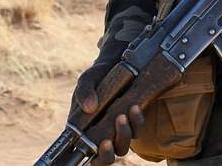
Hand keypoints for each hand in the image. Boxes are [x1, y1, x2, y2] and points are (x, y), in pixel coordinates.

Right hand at [70, 43, 146, 163]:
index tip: (102, 144)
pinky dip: (137, 120)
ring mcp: (118, 129)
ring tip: (123, 114)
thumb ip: (84, 92)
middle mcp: (102, 134)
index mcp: (85, 132)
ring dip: (124, 133)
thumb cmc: (96, 76)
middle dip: (109, 152)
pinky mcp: (132, 120)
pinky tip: (135, 107)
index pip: (89, 156)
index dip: (96, 158)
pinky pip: (137, 128)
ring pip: (124, 144)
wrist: (115, 64)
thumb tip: (90, 107)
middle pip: (108, 157)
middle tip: (108, 139)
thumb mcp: (86, 81)